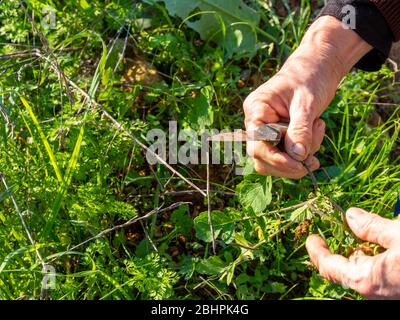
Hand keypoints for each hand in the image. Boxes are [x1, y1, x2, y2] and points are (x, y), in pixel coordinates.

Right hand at [244, 16, 371, 178]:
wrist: (318, 69)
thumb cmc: (310, 78)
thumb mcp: (306, 103)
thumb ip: (300, 129)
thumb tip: (297, 156)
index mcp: (256, 110)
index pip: (256, 143)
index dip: (274, 158)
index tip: (298, 164)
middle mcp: (256, 123)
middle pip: (261, 158)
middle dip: (288, 163)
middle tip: (313, 159)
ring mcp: (266, 133)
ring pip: (272, 162)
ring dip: (296, 160)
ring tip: (317, 135)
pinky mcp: (278, 138)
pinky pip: (285, 157)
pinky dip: (301, 156)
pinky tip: (315, 142)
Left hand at [306, 208, 399, 298]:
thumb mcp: (399, 235)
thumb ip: (373, 227)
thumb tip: (351, 216)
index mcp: (365, 279)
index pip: (329, 267)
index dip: (317, 251)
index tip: (312, 239)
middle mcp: (373, 293)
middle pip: (347, 268)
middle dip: (345, 248)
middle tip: (344, 228)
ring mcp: (388, 295)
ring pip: (365, 272)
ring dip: (364, 253)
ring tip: (369, 233)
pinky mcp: (398, 292)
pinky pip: (380, 277)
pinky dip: (377, 260)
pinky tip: (388, 246)